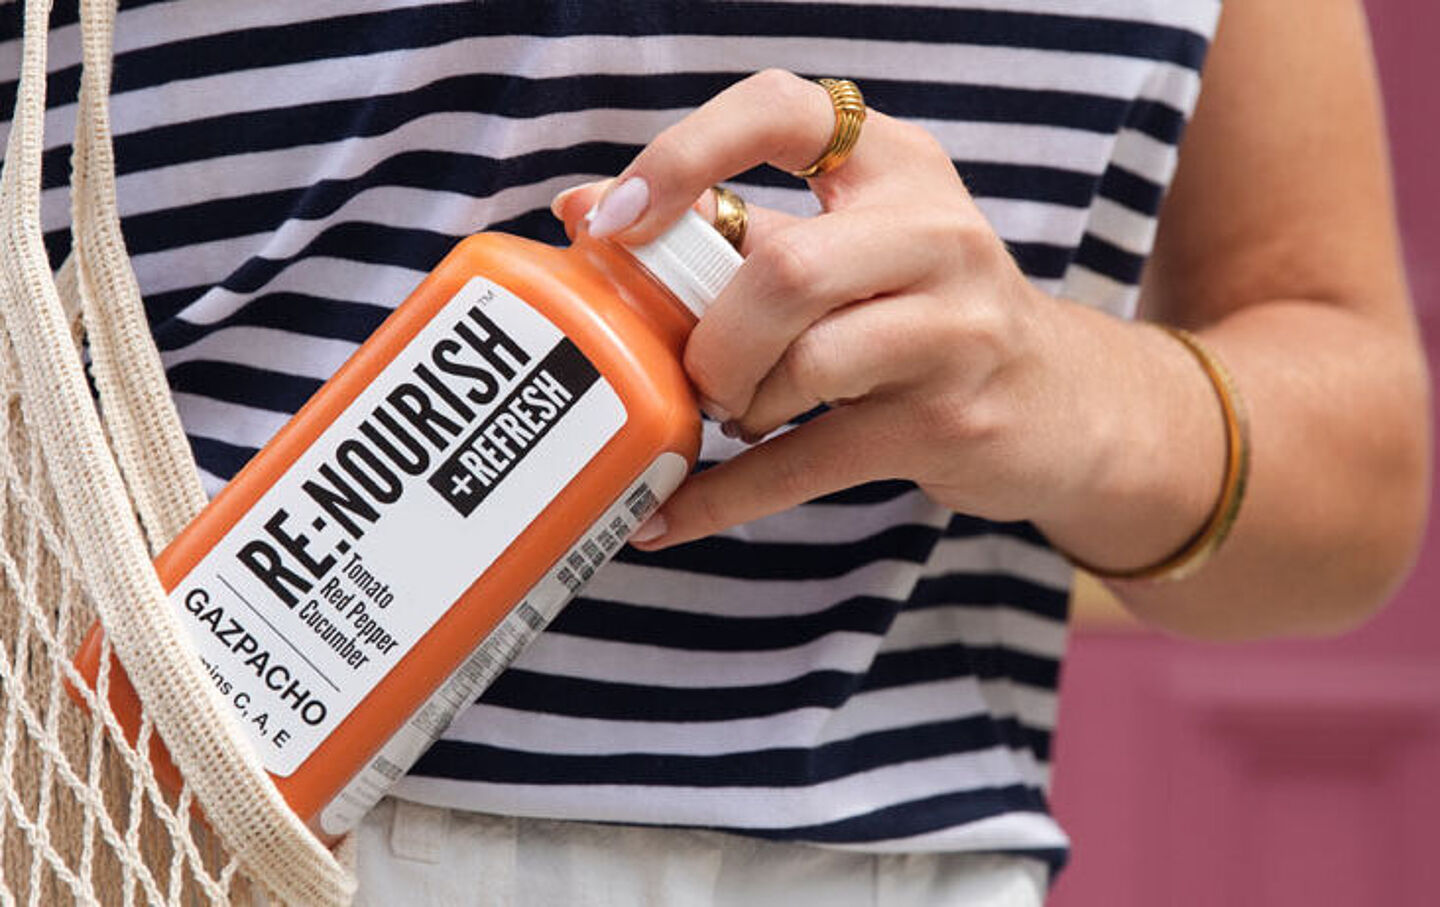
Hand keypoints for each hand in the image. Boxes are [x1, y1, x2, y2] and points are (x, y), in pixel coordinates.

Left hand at [552, 69, 1216, 557]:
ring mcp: (956, 329)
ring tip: (737, 416)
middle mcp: (935, 232)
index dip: (684, 156)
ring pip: (805, 362)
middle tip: (696, 372)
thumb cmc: (922, 312)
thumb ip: (732, 225)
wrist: (1061, 403)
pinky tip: (672, 516)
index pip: (782, 112)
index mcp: (892, 164)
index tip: (616, 220)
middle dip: (710, 335)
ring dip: (738, 405)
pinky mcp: (951, 419)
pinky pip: (810, 460)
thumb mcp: (849, 246)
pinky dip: (726, 496)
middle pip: (784, 268)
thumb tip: (582, 211)